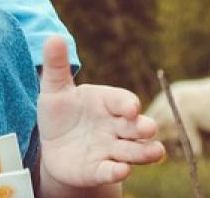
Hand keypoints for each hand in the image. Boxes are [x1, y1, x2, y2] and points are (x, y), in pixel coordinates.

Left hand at [35, 35, 165, 191]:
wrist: (54, 147)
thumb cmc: (60, 113)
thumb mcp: (54, 90)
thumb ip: (56, 67)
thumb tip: (54, 37)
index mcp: (108, 103)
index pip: (123, 101)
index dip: (128, 103)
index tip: (130, 107)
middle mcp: (116, 127)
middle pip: (136, 127)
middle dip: (144, 128)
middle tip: (148, 129)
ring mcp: (110, 149)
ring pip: (132, 151)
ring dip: (144, 152)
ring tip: (154, 153)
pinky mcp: (99, 170)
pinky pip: (110, 171)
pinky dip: (116, 172)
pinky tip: (121, 171)